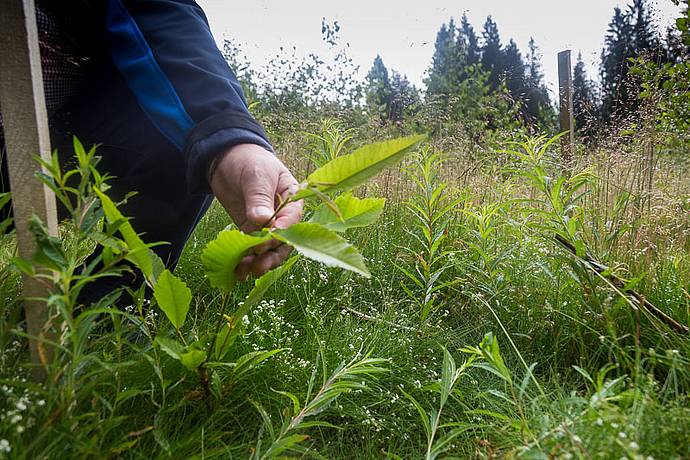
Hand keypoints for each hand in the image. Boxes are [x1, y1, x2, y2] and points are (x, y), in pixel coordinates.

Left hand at [209, 143, 302, 279]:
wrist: (226, 156)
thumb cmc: (248, 160)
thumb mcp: (256, 176)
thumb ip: (259, 198)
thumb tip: (262, 220)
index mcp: (292, 200)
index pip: (291, 221)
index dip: (281, 233)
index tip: (267, 240)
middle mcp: (282, 216)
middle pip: (282, 242)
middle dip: (271, 256)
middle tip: (258, 266)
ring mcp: (265, 225)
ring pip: (267, 250)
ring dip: (258, 262)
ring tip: (244, 272)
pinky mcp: (249, 229)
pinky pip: (251, 248)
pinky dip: (245, 260)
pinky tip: (237, 270)